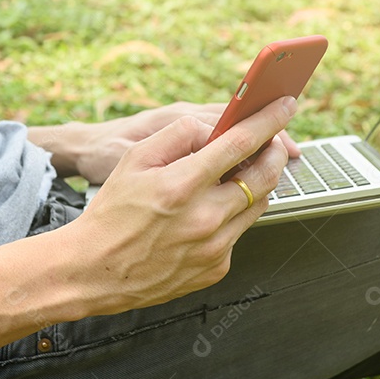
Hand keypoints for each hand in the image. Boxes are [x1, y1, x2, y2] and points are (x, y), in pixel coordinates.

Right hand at [55, 96, 297, 314]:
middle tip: (271, 142)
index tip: (284, 107)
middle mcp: (204, 218)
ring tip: (234, 175)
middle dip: (275, 152)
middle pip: (264, 176)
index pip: (241, 144)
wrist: (95, 271)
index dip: (268, 121)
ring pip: (258, 204)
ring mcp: (214, 247)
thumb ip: (180, 135)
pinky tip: (207, 213)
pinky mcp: (217, 267)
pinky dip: (231, 216)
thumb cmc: (112, 214)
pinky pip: (239, 232)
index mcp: (182, 185)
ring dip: (254, 184)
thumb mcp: (135, 159)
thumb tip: (214, 130)